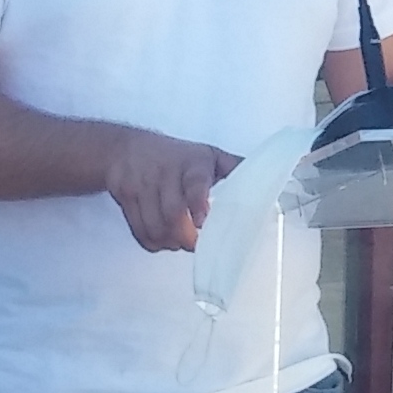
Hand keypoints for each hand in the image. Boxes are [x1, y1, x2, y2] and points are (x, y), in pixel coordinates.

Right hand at [104, 129, 239, 253]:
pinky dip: (153, 243)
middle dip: (186, 236)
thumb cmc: (175, 155)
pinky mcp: (127, 200)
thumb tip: (267, 180)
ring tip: (181, 242)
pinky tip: (164, 240)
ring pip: (155, 226)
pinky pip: (139, 231)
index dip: (198, 203)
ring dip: (170, 242)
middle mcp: (165, 173)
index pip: (195, 182)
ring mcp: (142, 186)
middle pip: (172, 213)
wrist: (125, 148)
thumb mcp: (207, 155)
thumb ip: (234, 168)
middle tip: (197, 244)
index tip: (203, 221)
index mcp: (192, 163)